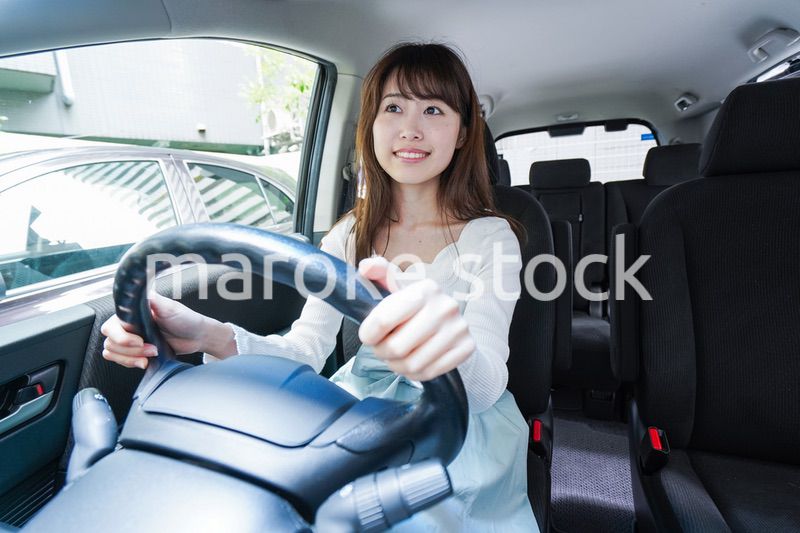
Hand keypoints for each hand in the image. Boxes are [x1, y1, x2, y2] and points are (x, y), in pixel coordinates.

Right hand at [100, 292, 212, 368]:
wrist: (197, 336)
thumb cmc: (186, 319)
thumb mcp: (170, 307)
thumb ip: (153, 301)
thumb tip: (140, 292)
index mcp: (132, 313)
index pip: (111, 326)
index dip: (122, 338)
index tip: (140, 341)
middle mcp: (128, 325)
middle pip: (110, 342)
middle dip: (130, 350)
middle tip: (152, 349)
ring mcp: (130, 339)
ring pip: (112, 353)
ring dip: (131, 358)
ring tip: (151, 355)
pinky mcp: (136, 352)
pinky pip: (120, 360)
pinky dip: (130, 363)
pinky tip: (145, 361)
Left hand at [357, 257, 475, 381]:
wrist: (450, 322)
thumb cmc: (413, 306)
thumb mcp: (396, 285)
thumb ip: (379, 273)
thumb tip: (366, 266)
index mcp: (425, 288)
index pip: (383, 320)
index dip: (369, 334)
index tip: (368, 336)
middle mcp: (445, 306)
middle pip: (396, 347)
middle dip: (382, 352)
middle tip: (381, 349)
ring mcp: (459, 328)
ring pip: (412, 364)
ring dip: (396, 365)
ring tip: (395, 357)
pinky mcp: (466, 347)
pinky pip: (429, 373)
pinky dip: (414, 374)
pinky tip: (411, 363)